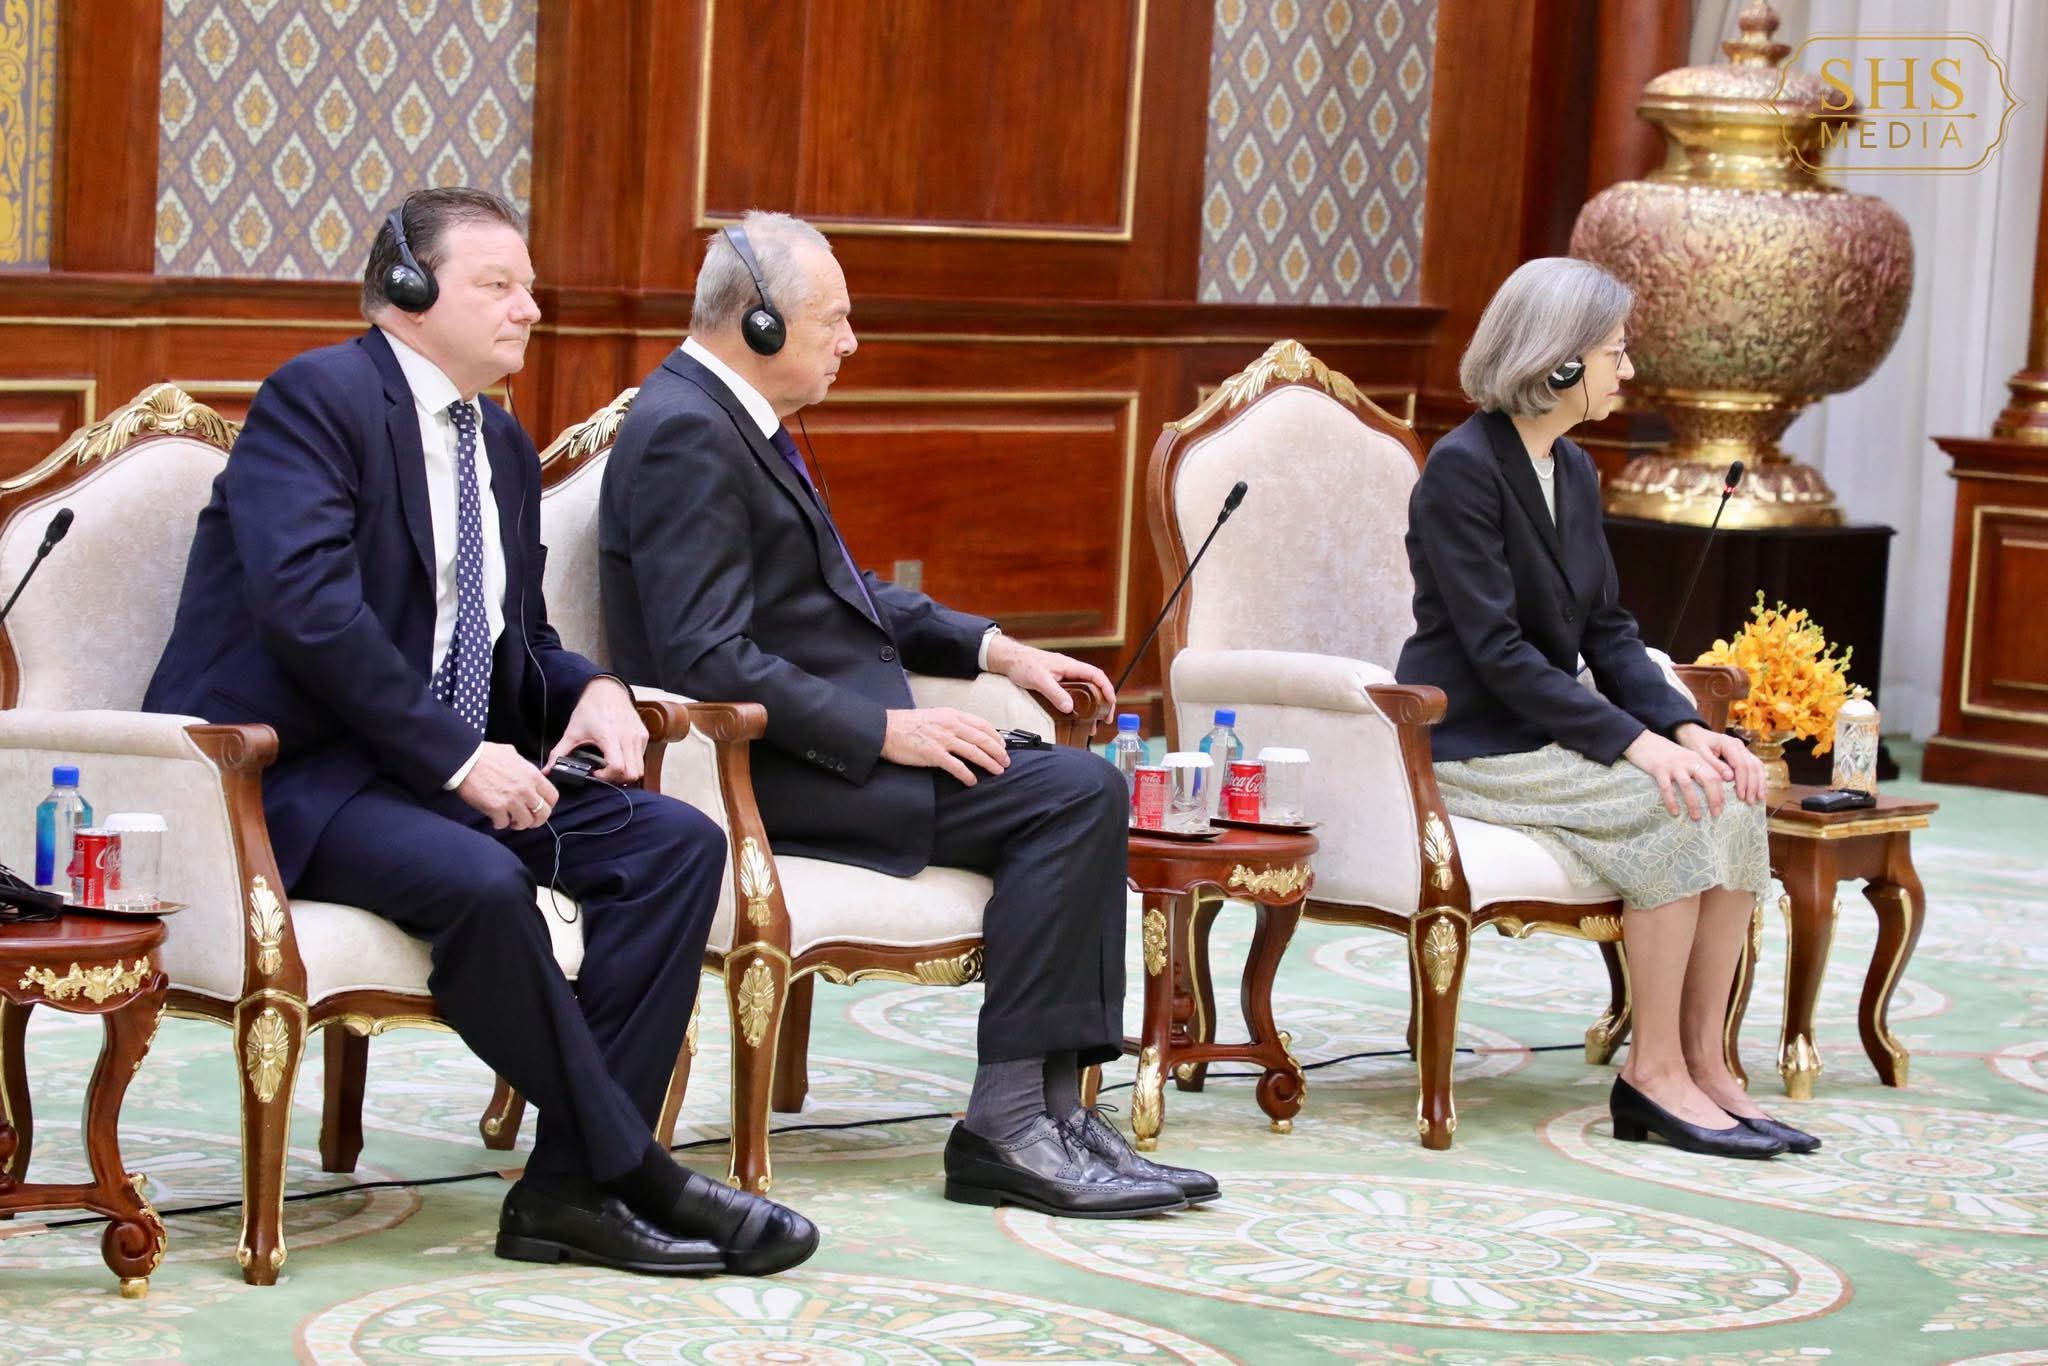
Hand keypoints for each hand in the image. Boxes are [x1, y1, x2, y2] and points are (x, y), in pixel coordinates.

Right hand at [457, 742, 560, 829]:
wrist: (465, 760)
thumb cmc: (484, 754)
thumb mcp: (511, 753)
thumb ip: (523, 765)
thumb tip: (525, 770)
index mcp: (532, 775)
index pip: (552, 796)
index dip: (548, 805)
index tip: (540, 808)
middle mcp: (526, 789)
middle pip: (543, 813)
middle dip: (536, 820)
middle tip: (527, 820)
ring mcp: (512, 800)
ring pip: (525, 822)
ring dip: (517, 824)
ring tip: (510, 820)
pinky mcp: (496, 809)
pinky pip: (503, 824)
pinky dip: (499, 824)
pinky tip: (494, 818)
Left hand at [547, 676, 646, 783]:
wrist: (606, 690)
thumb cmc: (590, 709)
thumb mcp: (572, 732)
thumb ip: (559, 753)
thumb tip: (547, 770)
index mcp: (609, 736)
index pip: (617, 768)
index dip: (607, 777)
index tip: (596, 773)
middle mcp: (627, 737)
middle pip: (632, 773)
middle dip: (618, 779)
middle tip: (604, 774)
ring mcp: (638, 736)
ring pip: (639, 768)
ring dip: (626, 773)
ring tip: (611, 767)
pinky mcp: (643, 735)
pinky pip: (641, 757)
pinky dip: (632, 762)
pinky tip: (618, 756)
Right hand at [882, 707, 1007, 784]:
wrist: (886, 730)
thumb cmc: (907, 724)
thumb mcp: (934, 716)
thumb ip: (951, 723)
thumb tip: (966, 733)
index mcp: (952, 715)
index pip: (981, 725)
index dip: (995, 736)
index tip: (1002, 745)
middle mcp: (950, 726)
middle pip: (982, 739)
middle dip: (998, 752)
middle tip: (1005, 761)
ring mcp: (943, 740)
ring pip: (974, 752)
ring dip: (989, 763)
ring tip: (997, 771)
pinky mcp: (934, 754)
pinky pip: (956, 766)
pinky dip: (967, 775)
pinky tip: (972, 781)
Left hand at [984, 635, 1114, 717]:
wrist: (1009, 659)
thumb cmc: (1023, 664)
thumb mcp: (1039, 680)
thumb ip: (1055, 693)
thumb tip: (1070, 708)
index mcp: (1069, 666)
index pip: (1096, 675)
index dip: (1107, 688)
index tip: (1112, 703)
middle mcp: (1070, 671)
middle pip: (1094, 685)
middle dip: (1104, 701)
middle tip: (1106, 718)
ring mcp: (1064, 678)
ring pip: (1085, 691)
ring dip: (1092, 706)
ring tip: (1094, 723)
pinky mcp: (1056, 684)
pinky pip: (1074, 694)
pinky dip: (1080, 706)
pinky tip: (1078, 717)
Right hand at [1623, 728, 1727, 820]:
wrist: (1644, 742)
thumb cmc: (1666, 754)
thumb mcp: (1685, 758)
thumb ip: (1698, 769)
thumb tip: (1711, 790)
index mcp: (1697, 758)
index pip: (1715, 776)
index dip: (1721, 792)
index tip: (1721, 807)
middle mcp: (1688, 761)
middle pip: (1707, 779)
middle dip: (1714, 798)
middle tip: (1716, 814)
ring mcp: (1673, 765)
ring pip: (1687, 786)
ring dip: (1694, 803)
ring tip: (1696, 818)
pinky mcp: (1658, 769)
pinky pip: (1666, 788)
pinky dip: (1671, 801)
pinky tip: (1674, 812)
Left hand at [1675, 721, 1766, 805]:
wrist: (1693, 734)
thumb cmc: (1694, 743)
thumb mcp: (1700, 753)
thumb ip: (1714, 764)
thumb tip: (1730, 777)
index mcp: (1728, 743)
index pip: (1741, 764)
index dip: (1742, 781)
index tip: (1741, 795)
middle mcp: (1739, 745)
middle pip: (1752, 766)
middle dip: (1753, 785)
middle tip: (1750, 801)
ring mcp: (1742, 749)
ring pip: (1757, 766)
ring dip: (1760, 783)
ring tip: (1759, 798)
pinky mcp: (1742, 754)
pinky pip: (1755, 766)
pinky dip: (1759, 779)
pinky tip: (1759, 790)